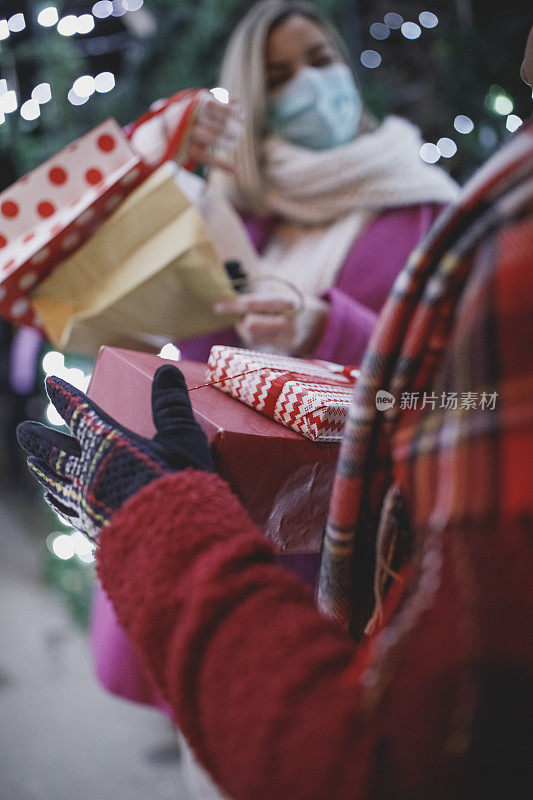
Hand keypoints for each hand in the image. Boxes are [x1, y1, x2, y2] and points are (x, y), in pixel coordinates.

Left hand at [17, 365, 212, 540]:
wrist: (171, 541)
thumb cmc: (179, 484)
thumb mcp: (183, 439)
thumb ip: (171, 405)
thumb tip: (167, 369)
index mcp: (107, 443)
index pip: (80, 412)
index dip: (65, 396)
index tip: (50, 382)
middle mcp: (88, 471)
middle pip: (54, 450)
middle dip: (38, 438)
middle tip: (21, 430)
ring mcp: (86, 502)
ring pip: (55, 482)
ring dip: (43, 471)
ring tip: (33, 465)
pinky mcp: (92, 529)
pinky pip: (67, 511)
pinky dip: (59, 502)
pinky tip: (57, 503)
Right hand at [181, 91, 243, 172]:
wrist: (161, 129)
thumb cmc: (189, 115)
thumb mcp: (201, 104)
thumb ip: (220, 102)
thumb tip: (238, 103)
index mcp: (196, 103)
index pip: (218, 107)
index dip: (232, 112)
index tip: (241, 116)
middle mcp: (190, 116)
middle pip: (221, 125)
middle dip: (234, 131)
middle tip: (239, 134)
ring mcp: (187, 134)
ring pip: (214, 139)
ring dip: (229, 144)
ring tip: (233, 144)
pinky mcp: (185, 150)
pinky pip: (207, 158)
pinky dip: (223, 165)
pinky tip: (237, 170)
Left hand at [214, 294, 328, 355]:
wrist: (326, 324)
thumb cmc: (298, 306)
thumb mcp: (285, 295)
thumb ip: (262, 298)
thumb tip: (233, 302)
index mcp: (288, 302)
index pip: (255, 304)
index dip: (234, 305)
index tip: (218, 306)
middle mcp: (290, 321)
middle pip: (251, 326)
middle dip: (241, 322)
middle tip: (240, 317)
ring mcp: (290, 339)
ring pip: (254, 339)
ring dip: (246, 331)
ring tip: (252, 323)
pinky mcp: (289, 351)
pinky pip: (262, 345)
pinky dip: (257, 337)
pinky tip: (263, 331)